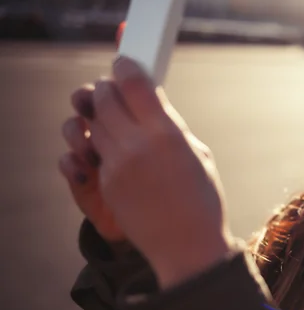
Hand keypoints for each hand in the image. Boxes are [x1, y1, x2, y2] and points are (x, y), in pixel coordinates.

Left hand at [67, 56, 232, 288]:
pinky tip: (120, 144)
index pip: (133, 84)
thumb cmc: (202, 198)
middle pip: (105, 97)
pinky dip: (104, 141)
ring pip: (94, 122)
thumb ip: (171, 125)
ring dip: (101, 112)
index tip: (124, 62)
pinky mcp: (105, 183)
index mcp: (167, 134)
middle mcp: (136, 145)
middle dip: (108, 87)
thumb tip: (153, 103)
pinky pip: (97, 150)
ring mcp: (116, 166)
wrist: (186, 247)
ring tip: (114, 113)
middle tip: (115, 86)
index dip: (125, 67)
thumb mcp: (198, 153)